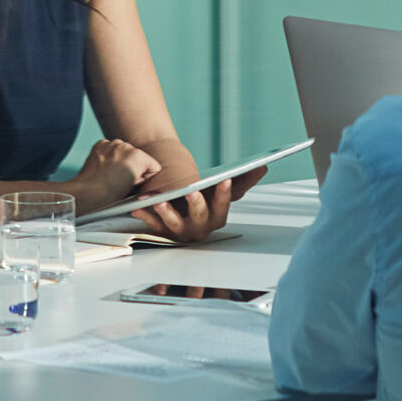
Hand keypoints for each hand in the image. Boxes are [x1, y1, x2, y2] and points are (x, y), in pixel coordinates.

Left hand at [71, 139, 161, 211]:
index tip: (136, 184)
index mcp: (138, 156)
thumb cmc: (111, 195)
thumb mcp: (136, 189)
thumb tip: (143, 174)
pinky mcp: (100, 144)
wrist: (88, 193)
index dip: (146, 177)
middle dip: (134, 166)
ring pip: (124, 151)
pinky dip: (110, 155)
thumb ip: (144, 177)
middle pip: (139, 157)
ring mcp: (112, 144)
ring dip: (122, 159)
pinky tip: (105, 167)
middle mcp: (126, 146)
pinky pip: (111, 148)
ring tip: (113, 174)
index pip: (153, 166)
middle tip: (124, 180)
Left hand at [130, 167, 264, 241]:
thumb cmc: (203, 198)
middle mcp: (199, 228)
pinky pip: (152, 226)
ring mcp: (179, 232)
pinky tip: (138, 207)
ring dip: (167, 213)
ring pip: (173, 226)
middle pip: (200, 219)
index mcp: (216, 218)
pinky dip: (145, 217)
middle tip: (191, 190)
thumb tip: (263, 168)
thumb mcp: (219, 189)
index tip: (224, 180)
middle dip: (197, 205)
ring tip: (159, 200)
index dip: (224, 195)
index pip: (222, 208)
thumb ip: (243, 181)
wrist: (179, 207)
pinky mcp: (161, 232)